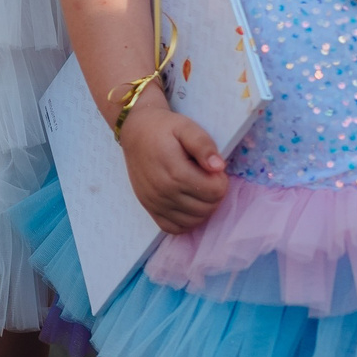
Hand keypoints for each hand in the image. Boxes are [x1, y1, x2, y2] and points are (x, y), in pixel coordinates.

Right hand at [118, 100, 227, 233]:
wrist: (136, 132)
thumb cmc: (164, 128)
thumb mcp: (186, 127)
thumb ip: (204, 145)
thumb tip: (219, 167)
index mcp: (176, 172)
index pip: (216, 192)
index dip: (221, 180)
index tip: (213, 168)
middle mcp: (164, 192)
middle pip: (207, 208)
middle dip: (214, 194)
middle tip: (206, 176)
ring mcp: (155, 203)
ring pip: (194, 220)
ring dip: (203, 207)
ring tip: (198, 188)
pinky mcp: (149, 208)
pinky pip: (174, 228)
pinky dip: (186, 220)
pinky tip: (188, 203)